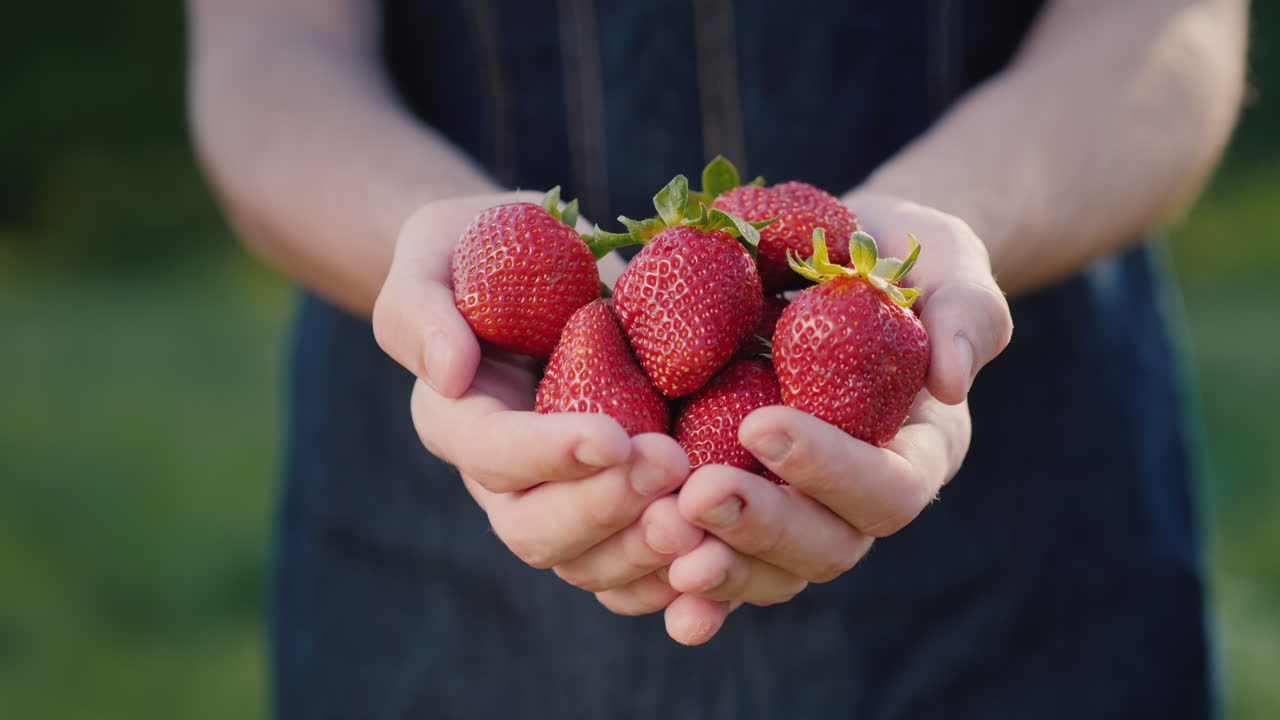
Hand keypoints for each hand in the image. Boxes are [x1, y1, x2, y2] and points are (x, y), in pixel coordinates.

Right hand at [373, 195, 700, 601]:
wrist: (541, 269)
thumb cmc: (484, 248)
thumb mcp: (435, 251)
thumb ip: (422, 309)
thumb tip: (448, 373)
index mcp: (456, 419)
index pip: (490, 452)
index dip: (547, 453)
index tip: (613, 436)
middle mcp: (504, 478)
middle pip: (535, 529)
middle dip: (605, 508)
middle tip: (672, 467)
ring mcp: (560, 502)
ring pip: (587, 564)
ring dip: (644, 551)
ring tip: (705, 522)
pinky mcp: (613, 508)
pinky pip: (633, 572)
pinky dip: (674, 581)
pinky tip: (720, 560)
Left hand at [654, 194, 1012, 643]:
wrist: (840, 260)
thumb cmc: (901, 256)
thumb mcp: (947, 260)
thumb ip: (967, 312)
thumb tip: (951, 381)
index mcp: (915, 450)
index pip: (888, 489)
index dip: (830, 471)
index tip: (761, 425)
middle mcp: (857, 497)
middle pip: (825, 547)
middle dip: (761, 526)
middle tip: (696, 495)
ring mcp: (799, 508)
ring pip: (768, 571)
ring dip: (716, 563)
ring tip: (657, 533)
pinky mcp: (745, 504)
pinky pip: (718, 558)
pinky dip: (679, 578)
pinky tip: (642, 572)